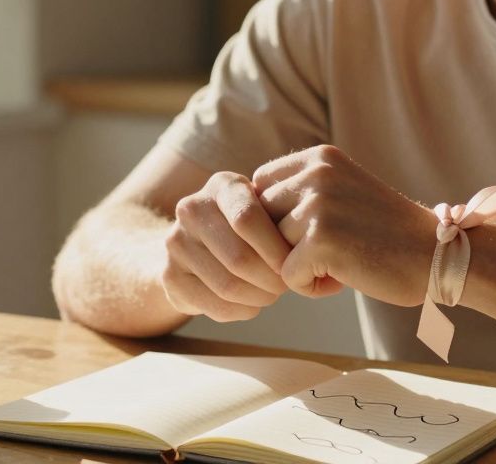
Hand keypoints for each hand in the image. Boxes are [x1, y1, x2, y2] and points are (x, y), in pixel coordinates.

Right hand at [162, 171, 290, 321]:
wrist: (195, 245)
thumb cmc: (249, 227)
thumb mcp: (265, 210)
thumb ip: (288, 221)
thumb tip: (327, 255)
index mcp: (222, 185)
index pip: (247, 218)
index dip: (276, 248)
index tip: (294, 262)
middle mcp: (192, 208)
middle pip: (239, 257)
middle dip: (271, 279)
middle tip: (287, 284)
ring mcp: (175, 242)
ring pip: (228, 285)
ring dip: (259, 297)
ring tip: (272, 294)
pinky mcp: (168, 276)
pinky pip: (214, 304)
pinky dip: (241, 310)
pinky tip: (251, 304)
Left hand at [253, 145, 437, 305]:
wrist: (437, 254)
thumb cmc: (387, 232)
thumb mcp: (342, 191)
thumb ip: (301, 193)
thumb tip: (244, 212)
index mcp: (319, 158)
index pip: (261, 186)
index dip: (276, 219)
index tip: (312, 234)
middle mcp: (316, 174)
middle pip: (260, 219)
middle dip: (283, 245)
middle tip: (325, 256)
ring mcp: (318, 205)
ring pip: (271, 249)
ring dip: (297, 267)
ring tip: (338, 266)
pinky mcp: (321, 241)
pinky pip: (286, 276)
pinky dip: (309, 287)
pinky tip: (342, 280)